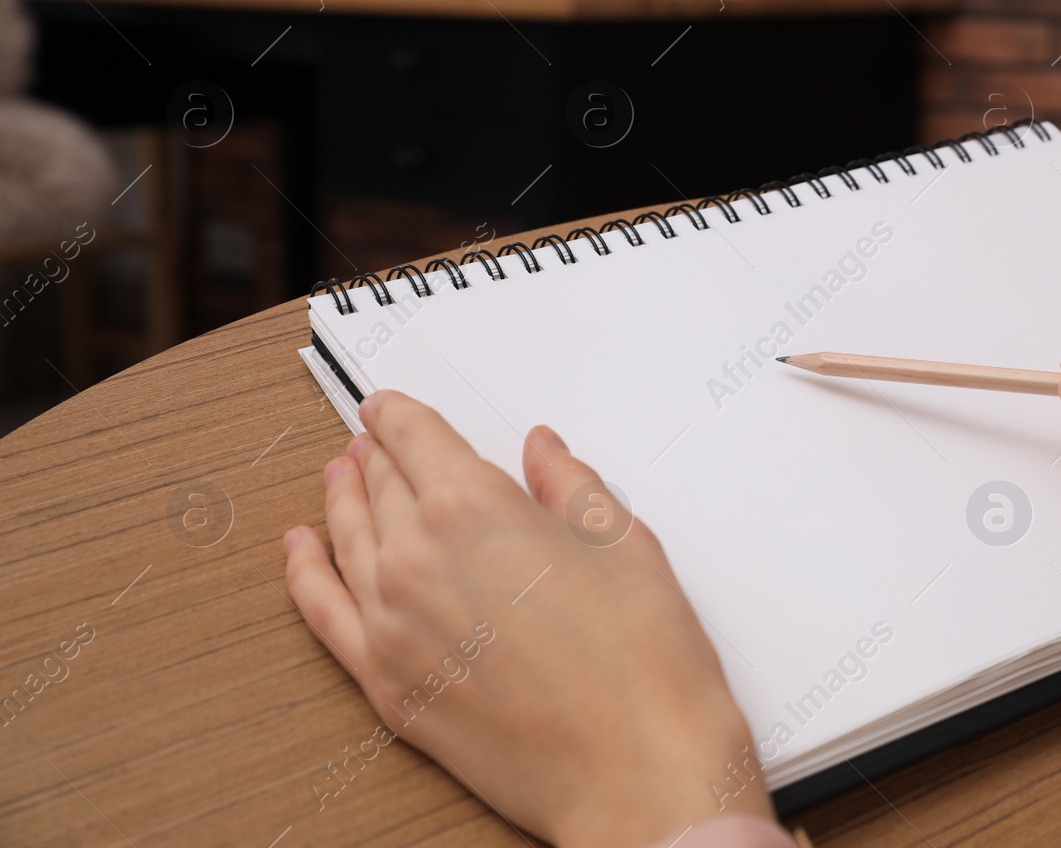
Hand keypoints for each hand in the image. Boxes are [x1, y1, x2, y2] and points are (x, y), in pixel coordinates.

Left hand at [283, 390, 771, 846]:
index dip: (397, 413)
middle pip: (379, 484)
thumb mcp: (624, 544)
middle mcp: (415, 558)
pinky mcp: (385, 684)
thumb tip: (543, 454)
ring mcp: (389, 624)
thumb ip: (570, 486)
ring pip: (346, 538)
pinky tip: (300, 549)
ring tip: (340, 476)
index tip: (388, 405)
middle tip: (373, 437)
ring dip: (341, 498)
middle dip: (376, 454)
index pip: (415, 437)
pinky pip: (321, 612)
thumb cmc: (643, 664)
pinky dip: (305, 573)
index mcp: (474, 507)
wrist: (637, 772)